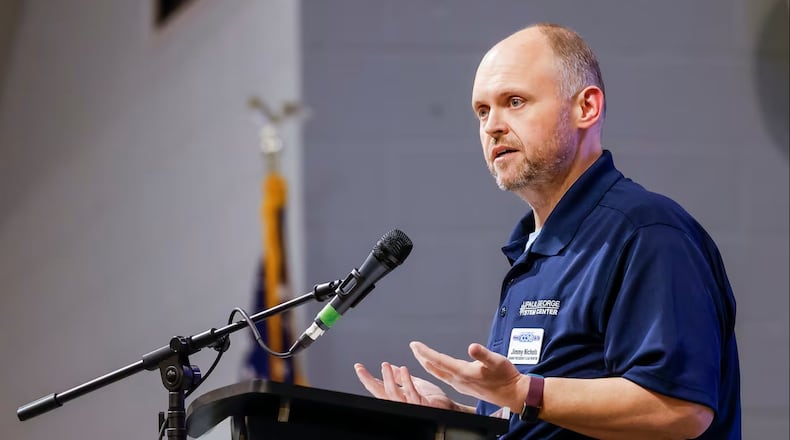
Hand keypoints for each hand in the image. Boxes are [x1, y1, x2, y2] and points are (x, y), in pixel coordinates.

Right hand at [353, 362, 457, 409]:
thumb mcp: (415, 384)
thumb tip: (393, 368)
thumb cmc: (434, 399)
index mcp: (399, 396)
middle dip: (369, 381)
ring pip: (393, 394)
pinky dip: (407, 381)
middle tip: (361, 369)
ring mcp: (410, 405)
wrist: (449, 407)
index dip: (368, 378)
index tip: (359, 367)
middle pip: (380, 394)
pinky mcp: (421, 404)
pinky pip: (412, 393)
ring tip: (385, 365)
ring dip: (388, 379)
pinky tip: (404, 369)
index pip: (379, 388)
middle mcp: (402, 403)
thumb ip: (403, 378)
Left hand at [409, 341, 527, 411]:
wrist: (513, 394)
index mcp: (463, 373)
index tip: (414, 344)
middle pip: (434, 368)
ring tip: (421, 356)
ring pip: (439, 373)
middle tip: (413, 347)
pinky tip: (438, 367)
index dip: (425, 352)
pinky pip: (444, 377)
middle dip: (422, 357)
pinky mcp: (465, 387)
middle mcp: (459, 380)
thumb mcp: (497, 361)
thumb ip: (483, 354)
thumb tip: (472, 347)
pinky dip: (437, 369)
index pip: (438, 360)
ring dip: (428, 364)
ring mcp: (461, 385)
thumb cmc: (506, 377)